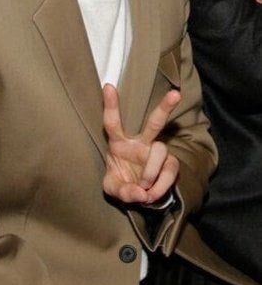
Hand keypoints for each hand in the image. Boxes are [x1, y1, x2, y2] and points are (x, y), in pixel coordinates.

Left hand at [102, 84, 180, 204]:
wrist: (139, 197)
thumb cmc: (122, 185)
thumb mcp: (113, 189)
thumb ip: (123, 191)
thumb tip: (141, 193)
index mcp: (119, 143)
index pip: (113, 123)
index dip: (111, 106)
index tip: (108, 86)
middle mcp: (140, 143)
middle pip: (154, 123)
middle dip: (165, 108)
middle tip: (175, 94)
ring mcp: (156, 153)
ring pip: (161, 150)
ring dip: (151, 171)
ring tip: (144, 187)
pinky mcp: (170, 164)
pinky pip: (170, 170)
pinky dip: (161, 185)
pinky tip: (152, 194)